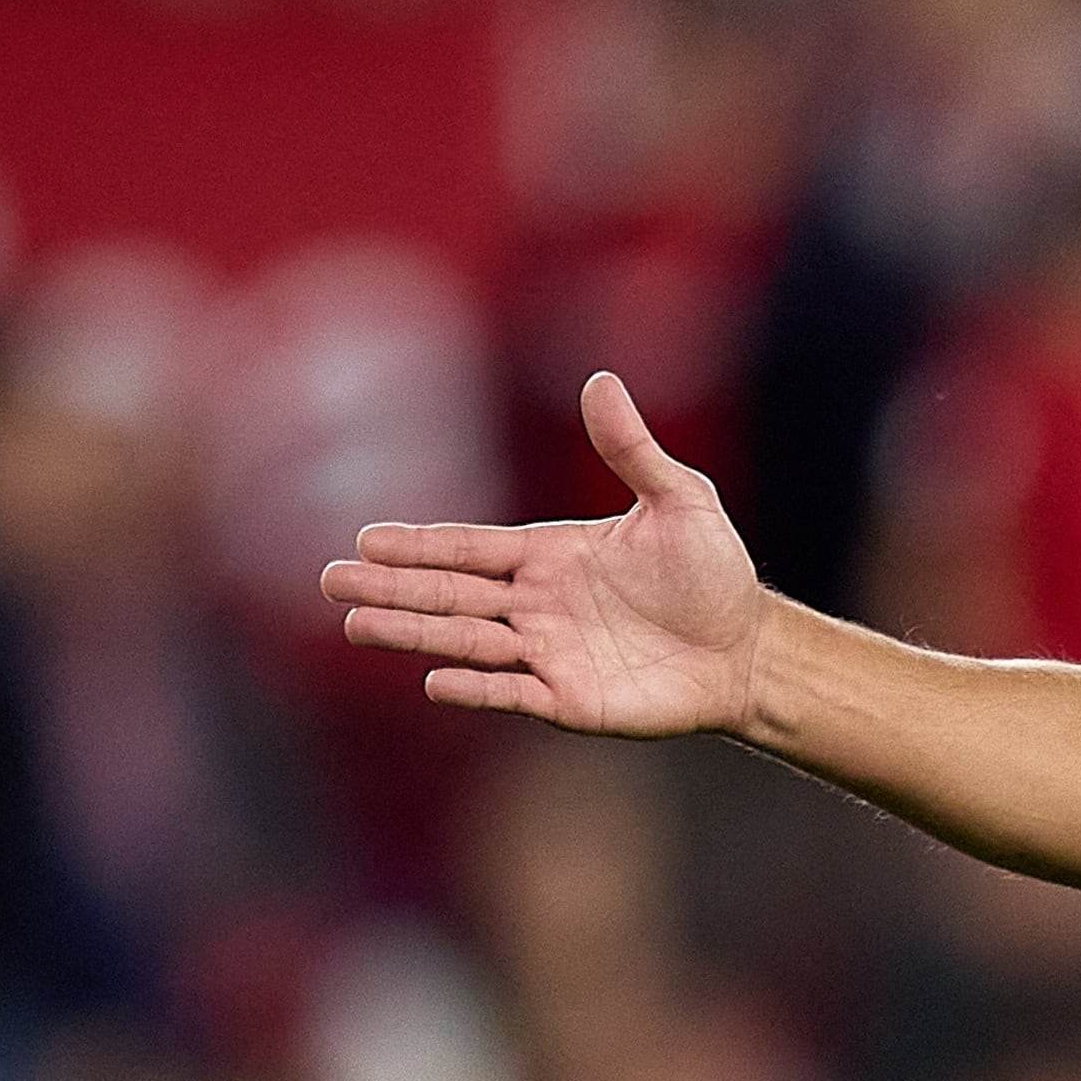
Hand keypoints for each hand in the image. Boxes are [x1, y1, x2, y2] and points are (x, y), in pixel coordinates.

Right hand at [320, 372, 768, 737]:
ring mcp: (550, 653)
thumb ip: (631, 448)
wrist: (751, 648)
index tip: (364, 539)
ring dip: (413, 633)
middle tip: (330, 581)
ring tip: (356, 625)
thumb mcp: (680, 499)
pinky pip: (512, 692)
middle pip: (450, 593)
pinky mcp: (572, 700)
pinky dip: (475, 687)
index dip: (418, 544)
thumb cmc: (717, 573)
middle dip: (391, 587)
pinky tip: (433, 680)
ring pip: (466, 640)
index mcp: (552, 555)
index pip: (470, 548)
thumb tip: (600, 380)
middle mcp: (538, 604)